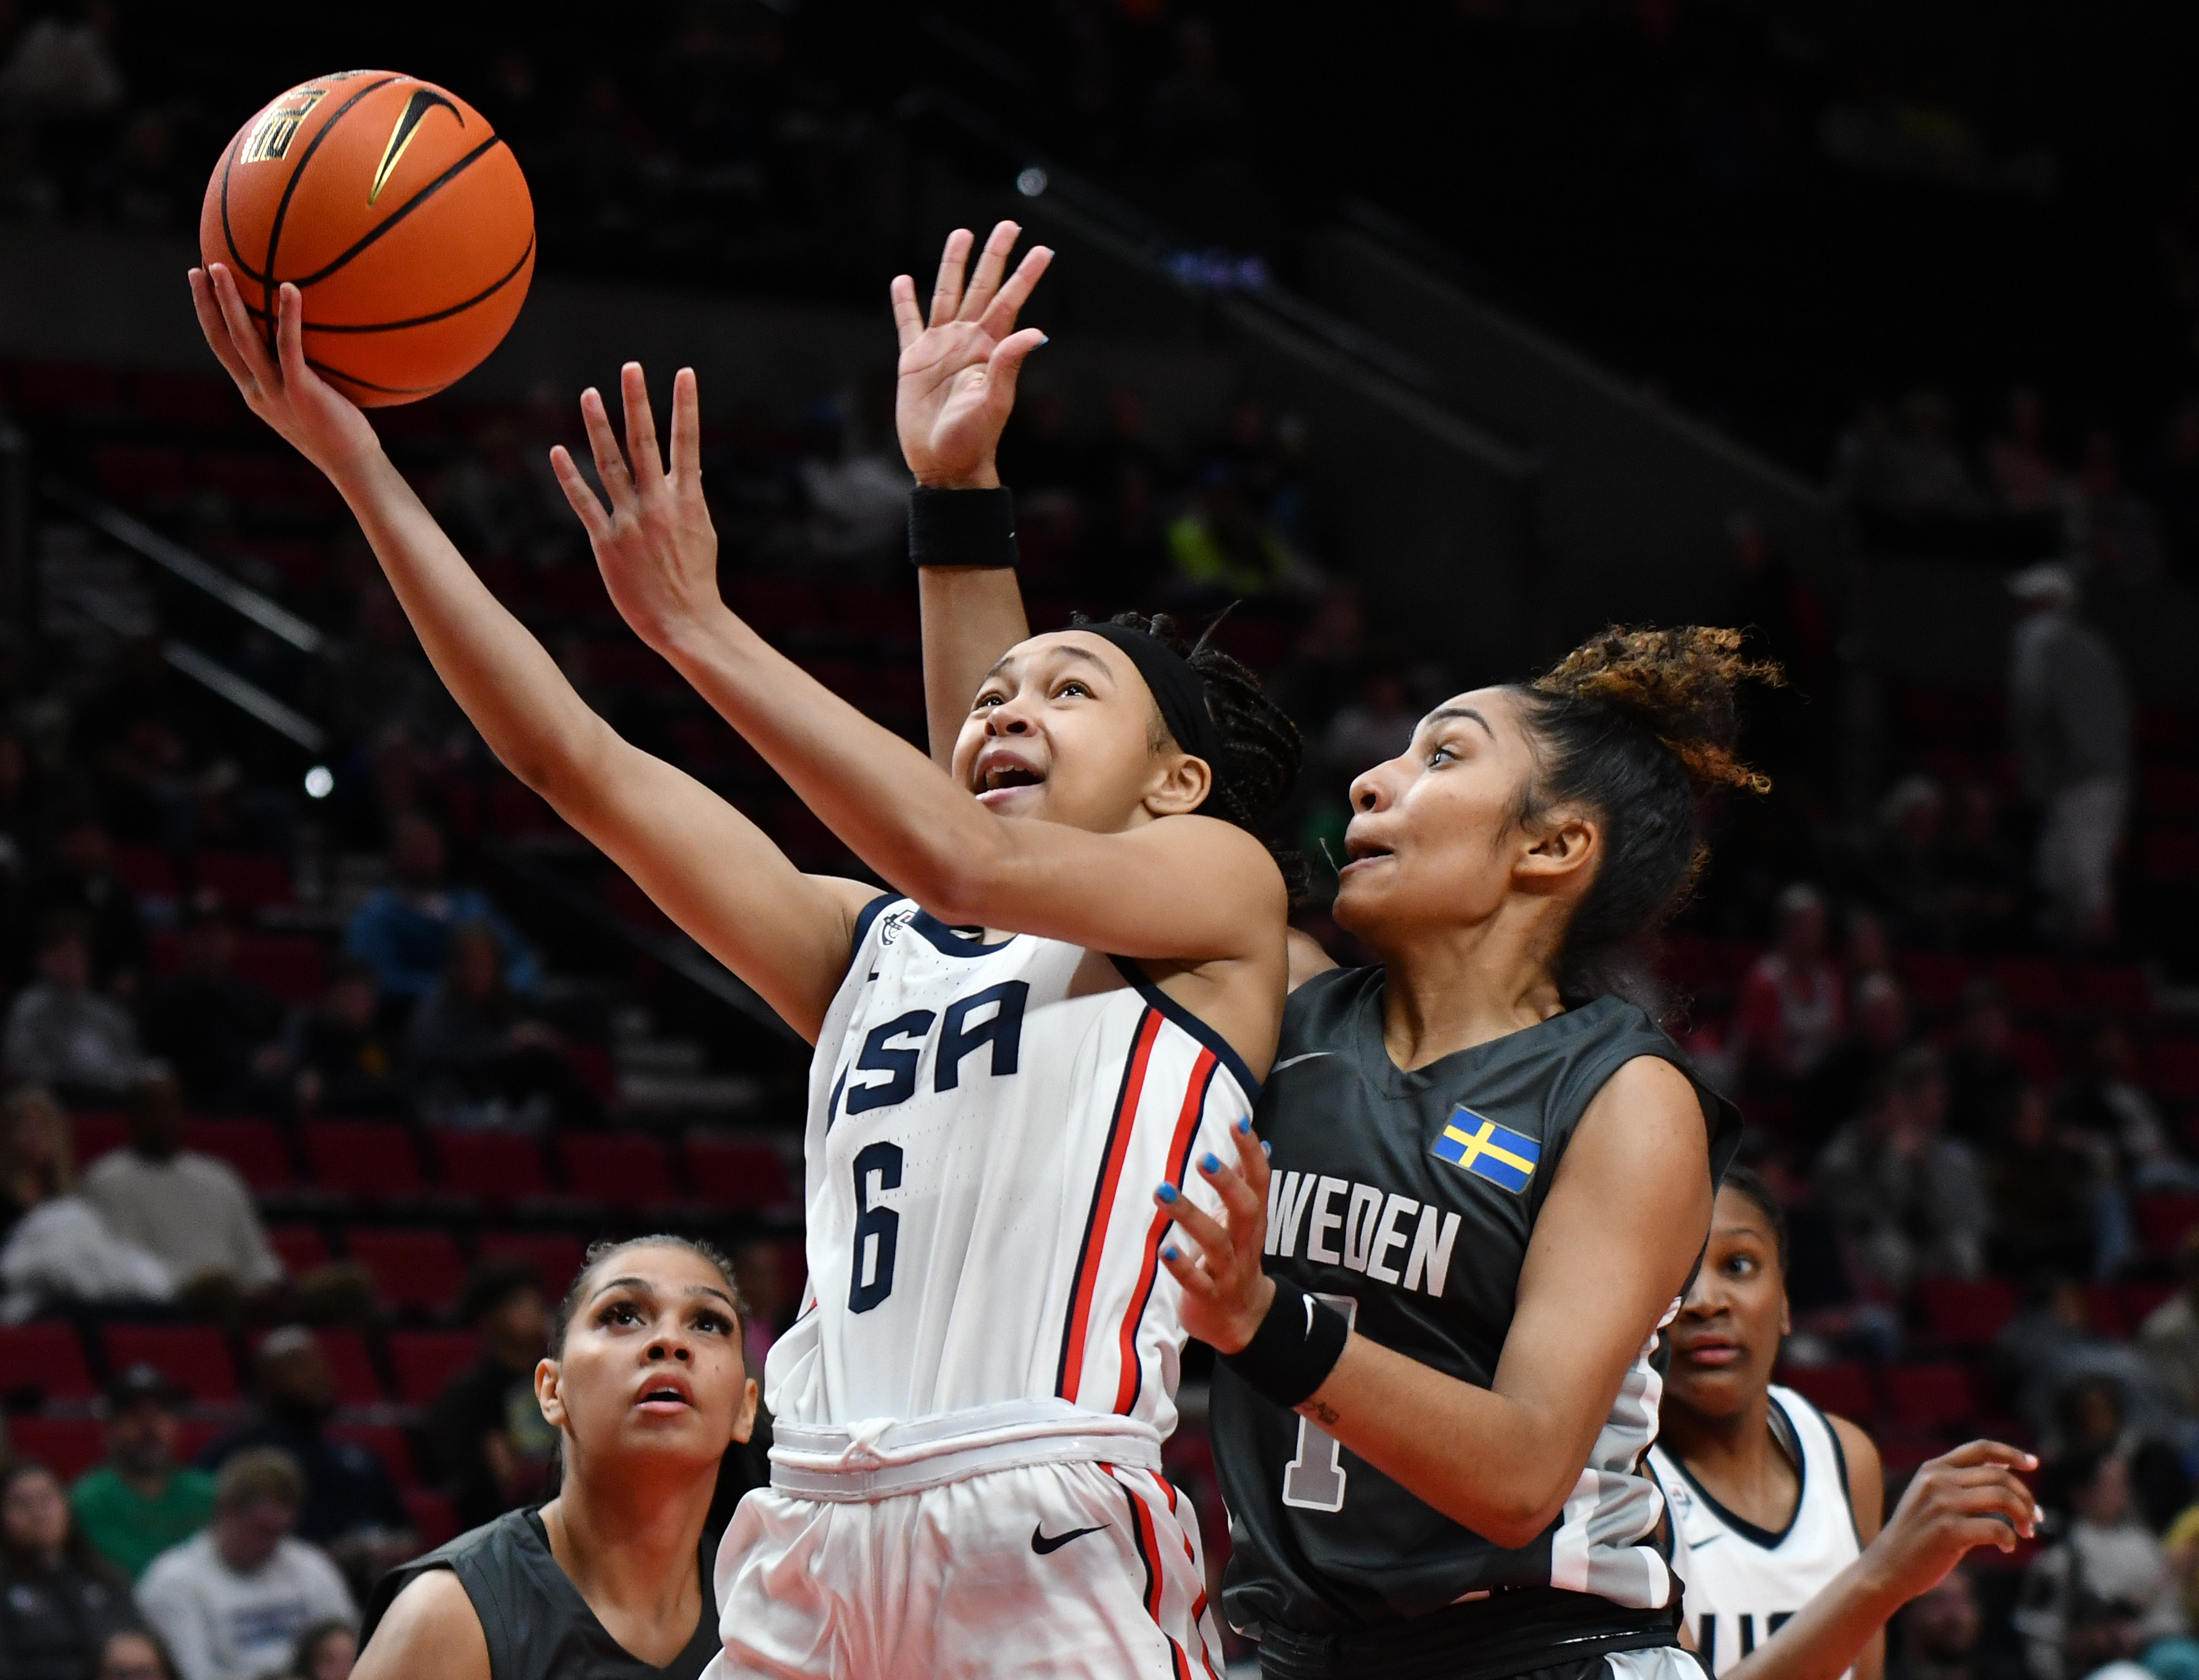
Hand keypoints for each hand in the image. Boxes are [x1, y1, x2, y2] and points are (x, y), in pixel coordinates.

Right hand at [187, 265, 380, 482]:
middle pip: (222, 340)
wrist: (353, 465)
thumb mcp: (308, 400)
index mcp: (254, 392)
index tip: (200, 285)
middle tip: (199, 268)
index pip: (222, 348)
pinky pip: (290, 348)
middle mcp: (257, 392)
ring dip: (228, 302)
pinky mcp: (301, 392)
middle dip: (206, 304)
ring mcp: (276, 392)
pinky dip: (288, 317)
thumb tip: (315, 341)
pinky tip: (290, 288)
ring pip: (243, 339)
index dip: (207, 316)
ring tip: (221, 268)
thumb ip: (299, 374)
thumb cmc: (339, 431)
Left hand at [550, 364, 725, 657]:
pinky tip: (557, 452)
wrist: (686, 622)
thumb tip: (689, 469)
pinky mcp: (607, 542)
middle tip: (631, 367)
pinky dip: (569, 477)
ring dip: (599, 427)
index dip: (686, 406)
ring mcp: (631, 521)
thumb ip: (689, 498)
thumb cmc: (695, 579)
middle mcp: (658, 504)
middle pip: (645, 442)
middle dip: (638, 403)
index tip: (685, 373)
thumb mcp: (701, 532)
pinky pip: (585, 503)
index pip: (687, 442)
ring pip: (611, 464)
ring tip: (590, 394)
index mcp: (687, 499)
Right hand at [892, 222, 1052, 488]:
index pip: (1010, 302)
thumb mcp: (993, 403)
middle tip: (1009, 224)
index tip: (1043, 249)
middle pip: (982, 287)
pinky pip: (908, 323)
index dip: (1025, 275)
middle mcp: (967, 341)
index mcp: (989, 348)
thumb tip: (1037, 330)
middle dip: (994, 256)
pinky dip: (904, 302)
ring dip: (953, 265)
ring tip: (962, 234)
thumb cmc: (973, 440)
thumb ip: (1009, 364)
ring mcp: (940, 347)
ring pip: (946, 294)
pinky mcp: (913, 361)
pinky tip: (903, 281)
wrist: (943, 464)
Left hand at [1154, 1116, 1276, 1354]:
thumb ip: (1248, 1184)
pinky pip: (1196, 1282)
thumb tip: (1262, 1143)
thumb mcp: (1245, 1222)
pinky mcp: (1209, 1297)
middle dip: (1226, 1182)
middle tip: (1203, 1157)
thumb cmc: (1237, 1260)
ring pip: (1215, 1243)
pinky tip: (1162, 1249)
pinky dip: (1181, 1266)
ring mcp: (1228, 1272)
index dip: (1251, 1153)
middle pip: (1244, 1209)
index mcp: (1252, 1222)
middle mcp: (1245, 1243)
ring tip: (1162, 1191)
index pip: (1259, 1182)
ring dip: (1190, 1216)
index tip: (1238, 1122)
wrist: (1242, 1322)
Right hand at [1865, 1440, 2037, 1597]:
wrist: (1888, 1566)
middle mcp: (1937, 1480)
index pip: (1980, 1448)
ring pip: (2003, 1497)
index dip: (2011, 1453)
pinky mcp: (1949, 1531)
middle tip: (2035, 1518)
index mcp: (1933, 1469)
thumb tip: (2004, 1469)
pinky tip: (2007, 1547)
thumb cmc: (1916, 1535)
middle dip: (2026, 1498)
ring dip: (2024, 1516)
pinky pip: (1997, 1528)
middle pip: (2000, 1476)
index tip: (2033, 1464)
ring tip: (2026, 1532)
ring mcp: (1942, 1504)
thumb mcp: (1931, 1497)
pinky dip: (2010, 1539)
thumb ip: (1961, 1482)